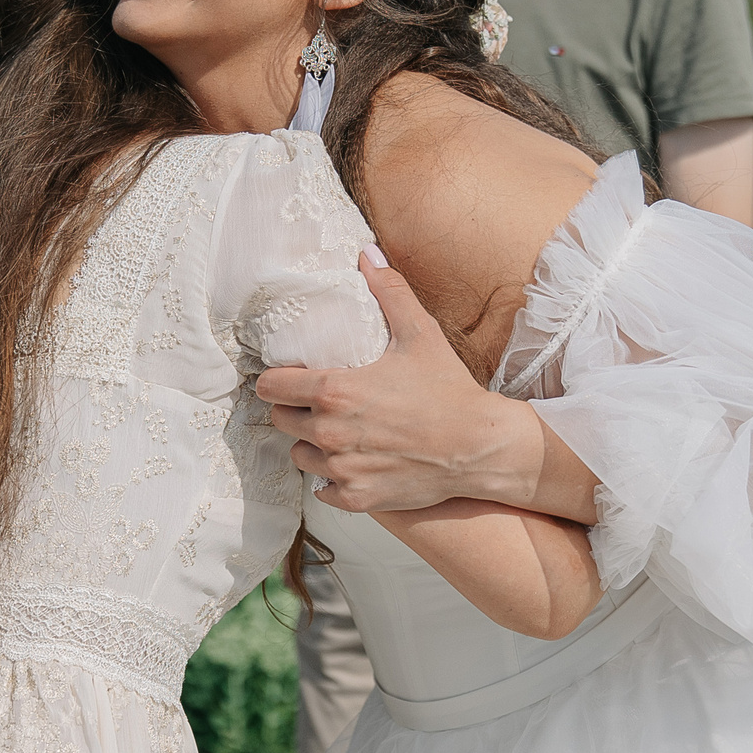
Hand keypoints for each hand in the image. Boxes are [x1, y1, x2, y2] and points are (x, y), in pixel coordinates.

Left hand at [256, 253, 547, 515]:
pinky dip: (333, 478)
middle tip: (318, 403)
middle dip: (295, 409)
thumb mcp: (419, 334)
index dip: (278, 379)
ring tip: (336, 432)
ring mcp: (341, 470)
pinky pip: (322, 489)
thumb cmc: (449, 390)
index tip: (290, 377)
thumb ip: (388, 291)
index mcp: (335, 391)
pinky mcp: (356, 497)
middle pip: (281, 420)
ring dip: (311, 444)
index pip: (272, 386)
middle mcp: (330, 433)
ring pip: (299, 455)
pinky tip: (354, 462)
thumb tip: (366, 254)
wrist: (480, 447)